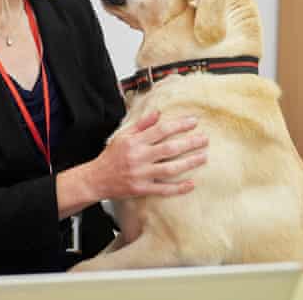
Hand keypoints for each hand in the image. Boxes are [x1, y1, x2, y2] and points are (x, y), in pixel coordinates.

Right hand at [88, 110, 207, 199]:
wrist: (97, 179)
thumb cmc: (111, 156)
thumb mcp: (123, 136)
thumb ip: (141, 125)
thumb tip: (158, 113)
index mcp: (135, 142)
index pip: (161, 130)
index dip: (179, 125)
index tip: (194, 121)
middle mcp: (139, 157)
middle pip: (169, 148)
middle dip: (189, 143)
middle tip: (205, 139)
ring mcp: (141, 174)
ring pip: (169, 168)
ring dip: (189, 163)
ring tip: (203, 157)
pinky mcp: (142, 189)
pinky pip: (163, 189)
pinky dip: (178, 188)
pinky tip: (192, 184)